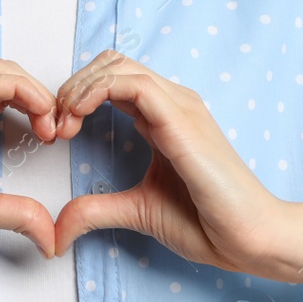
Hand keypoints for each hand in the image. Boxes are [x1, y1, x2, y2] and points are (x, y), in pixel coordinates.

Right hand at [0, 58, 61, 269]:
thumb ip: (12, 212)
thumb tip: (49, 235)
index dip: (33, 105)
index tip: (50, 139)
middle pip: (2, 73)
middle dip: (39, 94)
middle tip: (56, 129)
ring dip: (35, 91)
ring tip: (50, 123)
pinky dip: (22, 91)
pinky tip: (40, 116)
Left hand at [51, 49, 282, 272]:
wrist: (249, 238)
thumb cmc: (206, 223)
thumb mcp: (135, 211)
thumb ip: (96, 210)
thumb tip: (57, 230)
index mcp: (163, 117)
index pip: (113, 79)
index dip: (76, 95)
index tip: (55, 132)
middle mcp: (172, 103)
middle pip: (112, 63)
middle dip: (73, 86)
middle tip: (53, 125)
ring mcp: (180, 107)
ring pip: (120, 66)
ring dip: (80, 87)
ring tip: (62, 122)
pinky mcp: (183, 120)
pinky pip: (136, 85)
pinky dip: (98, 91)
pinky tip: (78, 115)